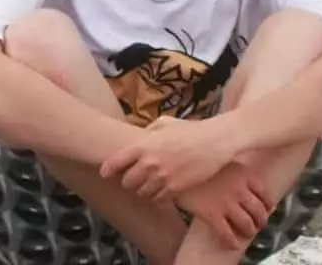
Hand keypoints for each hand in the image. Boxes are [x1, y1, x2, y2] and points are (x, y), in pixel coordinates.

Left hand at [99, 116, 241, 201]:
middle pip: (126, 182)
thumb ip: (148, 131)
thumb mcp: (165, 123)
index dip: (107, 170)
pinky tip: (160, 190)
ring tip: (147, 184)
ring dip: (142, 190)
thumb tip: (138, 136)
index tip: (106, 173)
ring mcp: (162, 177)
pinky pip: (157, 199)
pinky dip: (156, 196)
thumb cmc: (191, 130)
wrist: (215, 142)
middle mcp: (149, 163)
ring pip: (141, 193)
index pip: (114, 163)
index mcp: (143, 145)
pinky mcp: (175, 188)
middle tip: (132, 178)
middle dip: (128, 181)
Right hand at [176, 162, 273, 250]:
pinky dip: (232, 242)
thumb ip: (231, 164)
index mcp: (242, 172)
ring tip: (246, 233)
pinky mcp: (212, 215)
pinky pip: (227, 234)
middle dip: (260, 221)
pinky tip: (232, 244)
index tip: (266, 208)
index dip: (267, 204)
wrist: (169, 166)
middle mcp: (238, 188)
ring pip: (247, 225)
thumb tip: (240, 172)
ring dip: (249, 232)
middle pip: (259, 211)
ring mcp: (226, 202)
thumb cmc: (191, 159)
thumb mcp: (217, 155)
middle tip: (257, 224)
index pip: (264, 193)